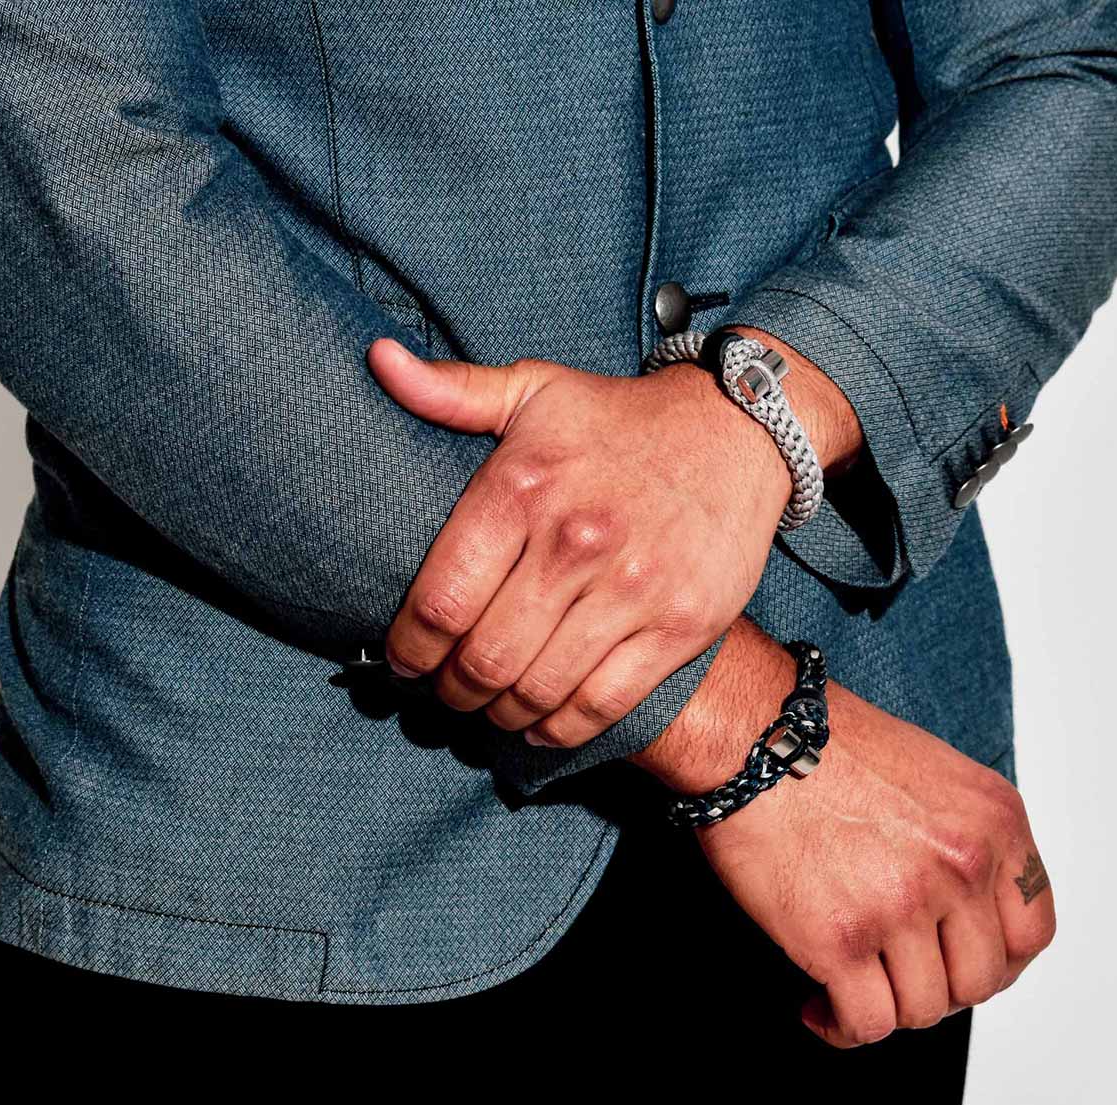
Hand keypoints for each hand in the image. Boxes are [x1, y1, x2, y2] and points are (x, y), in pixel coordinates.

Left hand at [367, 328, 859, 748]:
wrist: (738, 430)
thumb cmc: (620, 420)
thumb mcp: (536, 389)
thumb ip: (453, 391)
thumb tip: (378, 362)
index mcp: (524, 488)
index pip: (441, 601)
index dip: (409, 647)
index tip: (405, 659)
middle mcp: (575, 543)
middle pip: (485, 658)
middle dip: (452, 689)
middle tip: (447, 691)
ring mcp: (633, 589)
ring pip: (539, 689)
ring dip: (500, 713)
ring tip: (489, 706)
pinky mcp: (680, 625)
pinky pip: (603, 703)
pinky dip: (559, 729)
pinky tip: (538, 725)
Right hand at [633, 619, 1055, 1047]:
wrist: (750, 731)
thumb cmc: (819, 741)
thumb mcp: (928, 770)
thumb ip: (959, 836)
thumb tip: (952, 904)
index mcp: (992, 822)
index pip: (1030, 930)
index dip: (995, 961)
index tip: (961, 964)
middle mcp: (960, 866)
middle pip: (978, 979)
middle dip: (936, 988)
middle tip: (896, 977)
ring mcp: (901, 906)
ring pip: (923, 1008)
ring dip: (887, 1008)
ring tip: (850, 991)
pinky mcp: (839, 939)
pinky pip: (864, 1022)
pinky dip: (841, 1028)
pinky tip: (818, 1009)